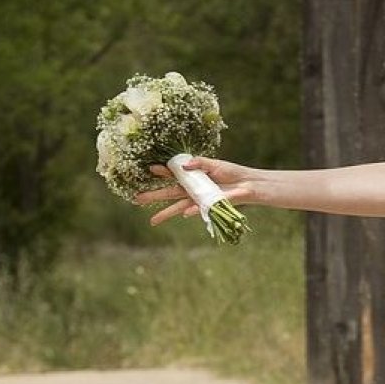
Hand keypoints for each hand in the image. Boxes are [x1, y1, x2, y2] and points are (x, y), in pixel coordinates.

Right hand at [133, 157, 257, 225]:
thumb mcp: (214, 164)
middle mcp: (192, 190)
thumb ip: (199, 162)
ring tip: (152, 221)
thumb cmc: (231, 173)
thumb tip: (183, 165)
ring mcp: (198, 199)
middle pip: (168, 193)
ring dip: (165, 214)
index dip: (162, 172)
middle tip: (137, 199)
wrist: (247, 185)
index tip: (150, 169)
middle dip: (153, 197)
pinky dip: (192, 211)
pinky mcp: (208, 206)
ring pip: (177, 208)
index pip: (172, 174)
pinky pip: (197, 209)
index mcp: (192, 177)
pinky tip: (185, 214)